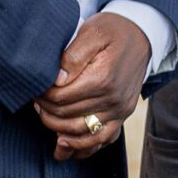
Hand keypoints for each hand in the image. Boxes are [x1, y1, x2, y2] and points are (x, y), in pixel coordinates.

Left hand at [35, 11, 150, 160]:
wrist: (142, 36)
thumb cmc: (113, 31)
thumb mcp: (92, 32)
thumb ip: (72, 56)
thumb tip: (56, 79)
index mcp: (102, 79)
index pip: (61, 98)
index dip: (42, 95)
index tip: (34, 88)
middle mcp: (113, 99)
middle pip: (68, 117)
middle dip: (46, 111)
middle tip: (36, 100)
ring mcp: (119, 111)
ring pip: (82, 133)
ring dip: (58, 130)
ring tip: (46, 116)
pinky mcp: (122, 116)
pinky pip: (103, 140)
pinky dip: (83, 147)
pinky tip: (65, 144)